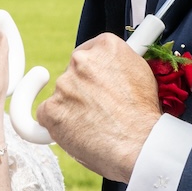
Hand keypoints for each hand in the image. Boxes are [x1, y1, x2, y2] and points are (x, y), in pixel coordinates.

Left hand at [36, 34, 160, 181]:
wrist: (140, 145)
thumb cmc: (145, 116)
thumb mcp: (141, 74)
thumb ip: (120, 65)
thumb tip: (111, 67)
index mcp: (106, 46)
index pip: (89, 52)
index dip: (94, 72)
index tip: (97, 84)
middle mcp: (82, 59)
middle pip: (73, 72)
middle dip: (82, 90)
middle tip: (100, 110)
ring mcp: (64, 84)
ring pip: (62, 95)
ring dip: (72, 108)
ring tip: (96, 126)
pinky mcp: (51, 109)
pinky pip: (46, 115)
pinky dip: (57, 125)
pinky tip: (77, 133)